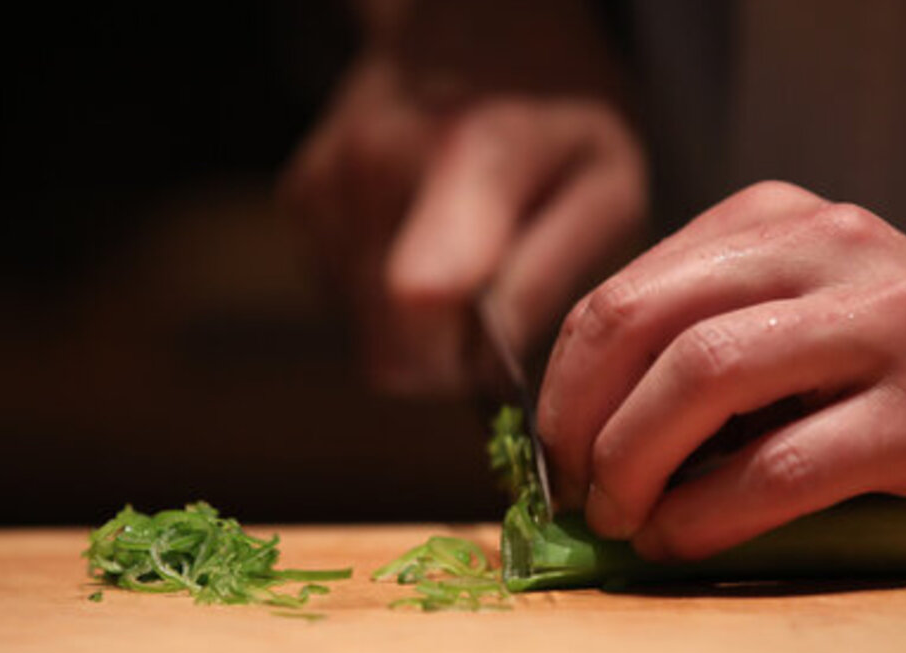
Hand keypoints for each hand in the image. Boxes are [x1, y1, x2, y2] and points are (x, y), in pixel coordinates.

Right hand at [280, 0, 645, 393]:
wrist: (471, 27)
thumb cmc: (557, 111)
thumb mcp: (606, 184)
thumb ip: (549, 275)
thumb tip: (486, 365)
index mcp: (470, 158)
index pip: (419, 304)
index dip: (456, 362)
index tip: (494, 347)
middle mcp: (375, 166)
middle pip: (388, 351)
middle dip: (444, 358)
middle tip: (491, 302)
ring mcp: (326, 183)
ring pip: (363, 333)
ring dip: (417, 324)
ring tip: (460, 253)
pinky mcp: (299, 198)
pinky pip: (342, 296)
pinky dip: (384, 291)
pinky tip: (421, 235)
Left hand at [538, 181, 905, 559]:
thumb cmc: (892, 354)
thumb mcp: (789, 306)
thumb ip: (694, 335)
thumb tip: (577, 429)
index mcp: (770, 219)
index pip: (620, 295)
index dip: (564, 385)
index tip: (551, 452)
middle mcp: (825, 246)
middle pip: (644, 326)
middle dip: (581, 423)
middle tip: (574, 492)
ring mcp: (884, 322)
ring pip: (703, 379)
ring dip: (634, 464)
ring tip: (621, 517)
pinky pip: (780, 466)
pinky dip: (707, 513)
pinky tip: (682, 537)